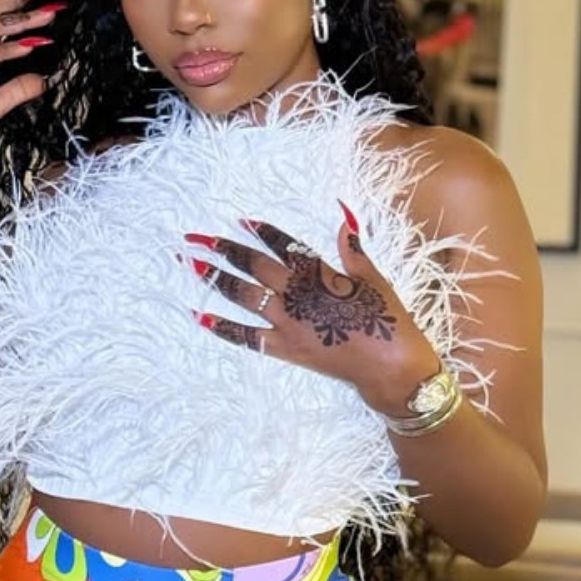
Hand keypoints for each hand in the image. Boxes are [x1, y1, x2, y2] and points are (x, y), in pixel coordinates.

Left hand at [185, 202, 438, 415]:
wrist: (389, 366)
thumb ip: (352, 248)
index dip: (260, 232)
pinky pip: (247, 336)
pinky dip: (222, 327)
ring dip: (215, 278)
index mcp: (318, 272)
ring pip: (244, 295)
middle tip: (196, 237)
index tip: (239, 220)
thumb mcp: (373, 278)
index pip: (282, 245)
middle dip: (223, 249)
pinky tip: (199, 317)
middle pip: (253, 265)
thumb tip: (342, 215)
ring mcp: (287, 322)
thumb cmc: (387, 319)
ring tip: (191, 263)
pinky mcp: (285, 348)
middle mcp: (296, 293)